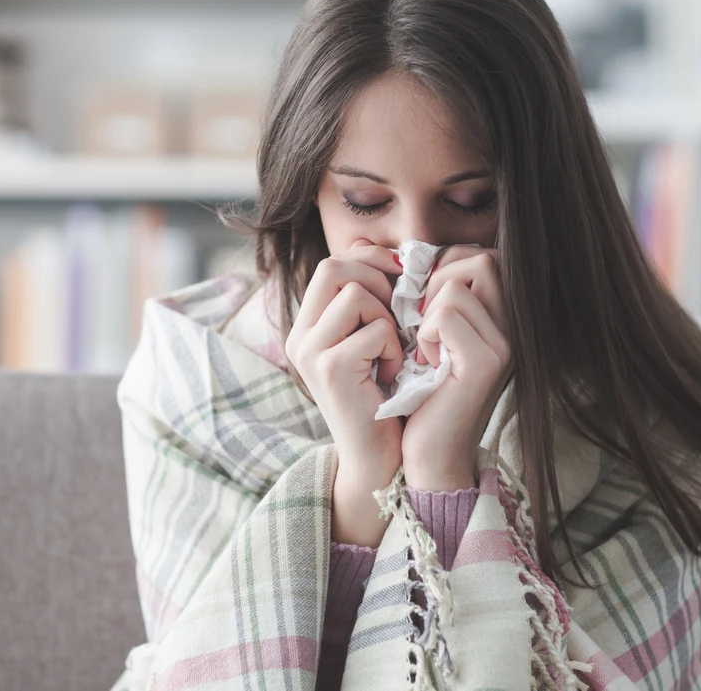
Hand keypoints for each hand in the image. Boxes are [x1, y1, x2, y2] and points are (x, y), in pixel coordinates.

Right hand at [285, 239, 403, 545]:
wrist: (379, 459)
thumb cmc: (384, 398)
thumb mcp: (372, 339)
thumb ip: (367, 296)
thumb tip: (367, 242)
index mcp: (307, 326)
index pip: (332, 262)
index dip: (371, 260)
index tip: (400, 279)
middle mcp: (300, 336)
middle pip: (336, 267)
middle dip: (380, 281)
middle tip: (399, 314)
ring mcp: (310, 352)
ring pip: (357, 294)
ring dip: (388, 318)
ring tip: (392, 351)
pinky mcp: (330, 369)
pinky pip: (375, 329)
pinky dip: (394, 348)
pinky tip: (392, 374)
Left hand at [401, 246, 513, 491]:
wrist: (428, 452)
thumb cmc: (419, 393)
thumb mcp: (424, 334)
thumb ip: (423, 293)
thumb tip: (385, 250)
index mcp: (502, 318)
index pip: (481, 256)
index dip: (444, 267)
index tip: (422, 305)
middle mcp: (513, 327)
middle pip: (480, 260)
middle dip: (437, 281)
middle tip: (421, 322)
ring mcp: (505, 344)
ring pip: (457, 286)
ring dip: (427, 314)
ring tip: (426, 349)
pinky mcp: (486, 363)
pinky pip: (446, 315)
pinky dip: (425, 335)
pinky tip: (427, 363)